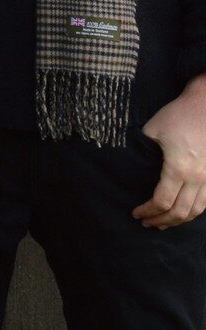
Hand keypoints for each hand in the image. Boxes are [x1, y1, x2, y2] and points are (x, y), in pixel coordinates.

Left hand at [133, 76, 205, 227]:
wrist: (205, 106)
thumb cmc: (177, 116)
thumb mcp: (152, 131)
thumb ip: (143, 152)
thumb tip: (131, 167)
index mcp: (179, 168)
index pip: (162, 201)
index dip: (148, 211)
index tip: (136, 213)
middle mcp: (198, 178)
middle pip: (179, 212)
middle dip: (161, 221)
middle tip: (146, 223)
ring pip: (196, 211)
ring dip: (178, 220)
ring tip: (163, 223)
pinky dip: (193, 212)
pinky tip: (182, 213)